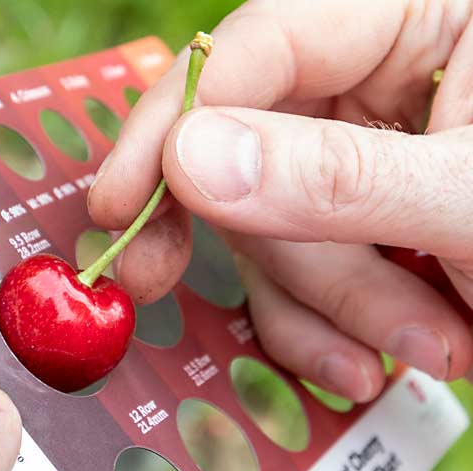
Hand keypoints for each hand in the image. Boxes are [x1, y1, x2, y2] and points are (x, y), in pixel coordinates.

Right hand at [89, 0, 472, 399]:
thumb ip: (337, 181)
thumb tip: (188, 163)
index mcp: (420, 12)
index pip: (255, 49)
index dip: (175, 127)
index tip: (123, 204)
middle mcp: (381, 76)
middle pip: (251, 154)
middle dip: (287, 252)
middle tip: (230, 305)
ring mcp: (364, 153)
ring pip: (273, 229)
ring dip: (334, 307)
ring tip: (426, 345)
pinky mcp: (362, 218)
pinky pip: (297, 273)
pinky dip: (331, 328)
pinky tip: (382, 356)